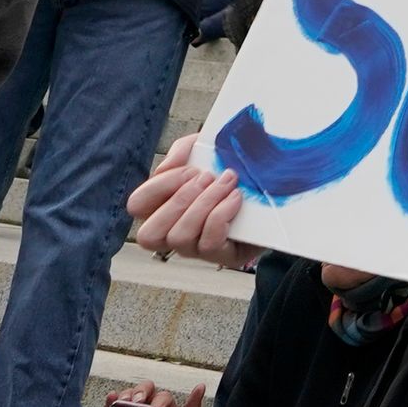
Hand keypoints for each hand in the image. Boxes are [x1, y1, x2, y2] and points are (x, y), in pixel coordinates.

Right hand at [129, 135, 265, 271]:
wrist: (270, 190)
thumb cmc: (228, 172)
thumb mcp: (204, 152)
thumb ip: (183, 151)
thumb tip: (173, 164)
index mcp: (162, 206)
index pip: (137, 205)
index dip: (158, 187)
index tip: (190, 169)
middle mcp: (172, 232)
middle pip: (149, 234)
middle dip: (178, 201)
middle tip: (206, 177)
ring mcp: (195, 248)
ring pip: (179, 238)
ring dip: (203, 204)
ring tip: (227, 182)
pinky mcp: (220, 256)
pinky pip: (208, 243)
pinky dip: (220, 215)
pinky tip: (235, 197)